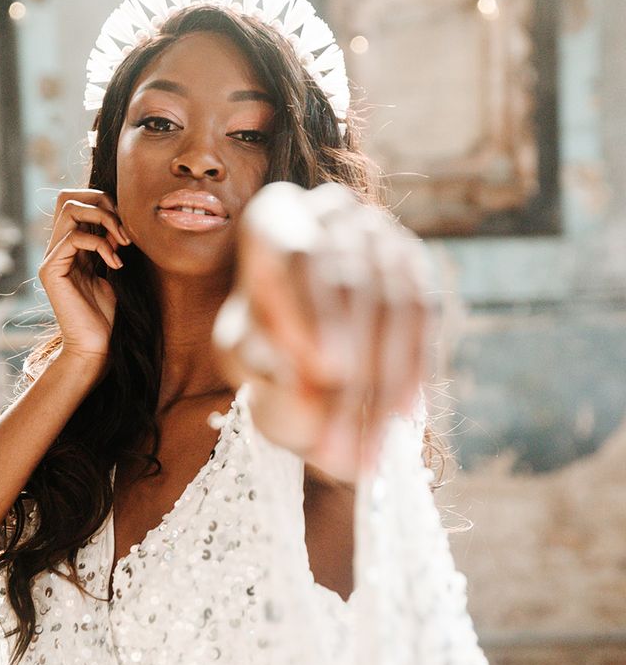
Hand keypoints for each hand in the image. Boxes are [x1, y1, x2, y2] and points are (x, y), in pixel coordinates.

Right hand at [38, 189, 129, 371]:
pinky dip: (100, 244)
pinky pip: (72, 237)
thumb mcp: (115, 271)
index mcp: (73, 246)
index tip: (129, 231)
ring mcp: (52, 257)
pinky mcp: (51, 270)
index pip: (80, 202)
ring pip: (69, 209)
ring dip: (104, 219)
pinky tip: (115, 264)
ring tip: (123, 243)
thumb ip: (113, 245)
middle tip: (124, 230)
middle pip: (68, 196)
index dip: (106, 205)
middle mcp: (59, 247)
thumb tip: (124, 222)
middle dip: (102, 202)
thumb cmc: (108, 315)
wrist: (96, 346)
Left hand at [214, 182, 433, 480]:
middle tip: (336, 439)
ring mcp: (381, 232)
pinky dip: (412, 372)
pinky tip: (402, 418)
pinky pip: (423, 319)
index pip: (296, 251)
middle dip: (348, 368)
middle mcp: (332, 211)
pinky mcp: (415, 263)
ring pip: (393, 305)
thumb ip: (258, 360)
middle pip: (351, 284)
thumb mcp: (242, 354)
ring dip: (380, 387)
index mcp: (275, 217)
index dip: (311, 310)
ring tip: (360, 452)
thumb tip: (297, 379)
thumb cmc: (260, 341)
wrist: (300, 338)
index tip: (321, 372)